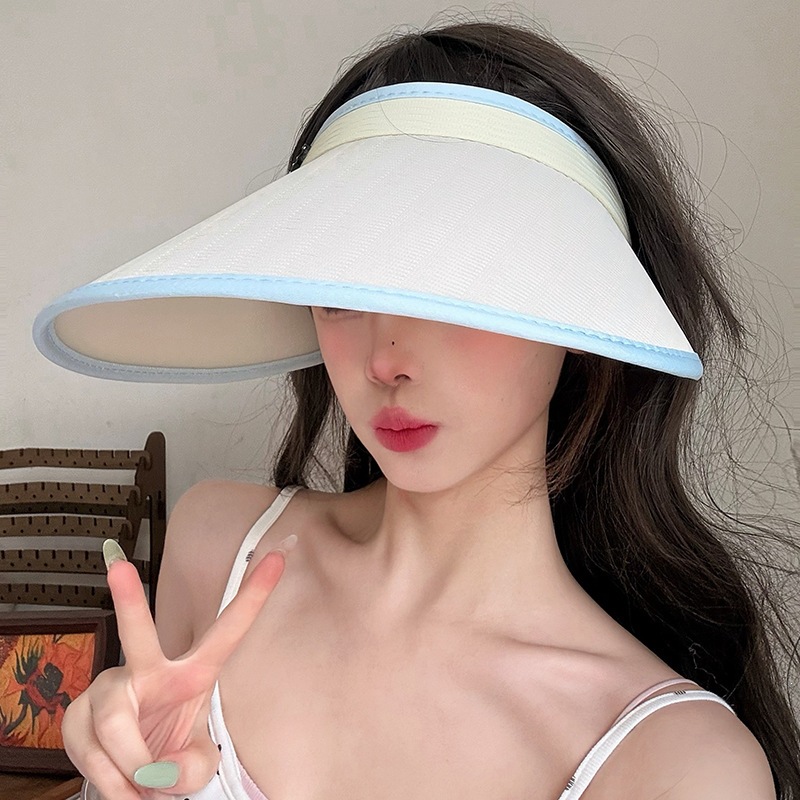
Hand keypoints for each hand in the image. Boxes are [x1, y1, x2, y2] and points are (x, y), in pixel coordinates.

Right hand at [63, 540, 291, 798]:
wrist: (132, 780)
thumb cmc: (171, 755)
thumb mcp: (195, 764)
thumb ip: (192, 768)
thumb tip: (158, 771)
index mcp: (193, 673)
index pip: (228, 631)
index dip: (254, 595)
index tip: (277, 556)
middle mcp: (147, 670)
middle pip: (137, 636)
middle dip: (129, 599)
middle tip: (118, 566)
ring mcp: (108, 688)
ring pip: (115, 725)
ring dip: (131, 768)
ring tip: (143, 786)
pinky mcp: (76, 713)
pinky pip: (92, 753)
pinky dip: (112, 784)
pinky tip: (122, 786)